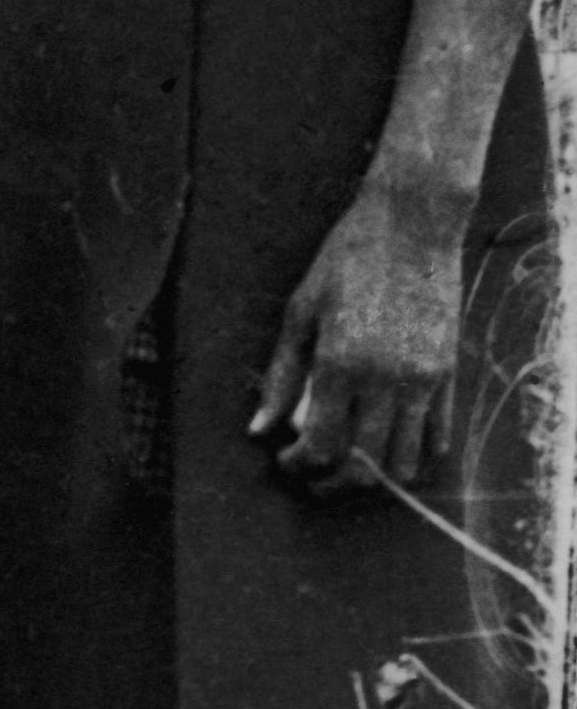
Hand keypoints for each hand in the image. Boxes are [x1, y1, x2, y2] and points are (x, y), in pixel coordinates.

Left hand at [252, 177, 472, 491]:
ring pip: (405, 461)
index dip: (300, 464)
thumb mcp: (299, 313)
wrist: (412, 226)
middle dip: (333, 482)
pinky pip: (438, 436)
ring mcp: (424, 379)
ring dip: (375, 478)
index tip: (285, 459)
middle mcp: (386, 380)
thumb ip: (282, 377)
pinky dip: (415, 455)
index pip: (321, 445)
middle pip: (365, 466)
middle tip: (312, 476)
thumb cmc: (345, 262)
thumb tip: (258, 429)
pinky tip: (388, 451)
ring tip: (348, 468)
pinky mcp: (449, 373)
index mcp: (340, 364)